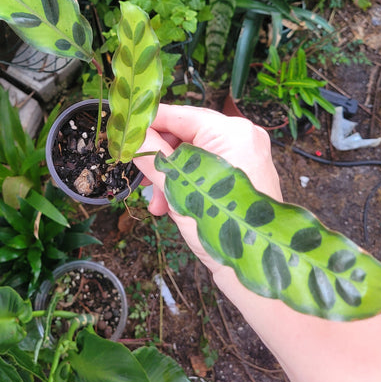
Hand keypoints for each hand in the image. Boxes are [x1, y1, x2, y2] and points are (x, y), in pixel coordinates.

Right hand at [134, 104, 282, 274]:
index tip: (124, 130)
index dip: (148, 123)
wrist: (256, 267)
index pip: (179, 115)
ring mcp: (246, 156)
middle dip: (159, 157)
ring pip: (193, 155)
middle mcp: (243, 137)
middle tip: (137, 172)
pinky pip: (206, 169)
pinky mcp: (243, 175)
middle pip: (186, 134)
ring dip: (169, 176)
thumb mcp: (178, 187)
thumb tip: (132, 136)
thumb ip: (153, 156)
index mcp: (231, 131)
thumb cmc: (223, 226)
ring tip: (157, 202)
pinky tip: (172, 207)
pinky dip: (187, 183)